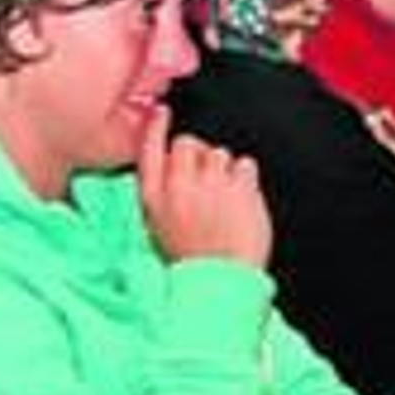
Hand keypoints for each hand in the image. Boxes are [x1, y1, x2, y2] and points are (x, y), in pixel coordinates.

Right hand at [138, 104, 271, 268]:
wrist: (223, 281)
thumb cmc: (192, 259)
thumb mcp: (159, 227)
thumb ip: (162, 191)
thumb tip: (170, 162)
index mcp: (154, 198)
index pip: (149, 149)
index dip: (156, 127)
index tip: (162, 113)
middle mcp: (180, 187)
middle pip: (188, 143)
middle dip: (198, 155)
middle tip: (205, 180)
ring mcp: (212, 185)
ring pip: (218, 153)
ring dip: (223, 171)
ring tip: (223, 200)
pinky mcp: (241, 189)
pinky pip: (244, 164)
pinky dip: (246, 179)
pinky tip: (240, 200)